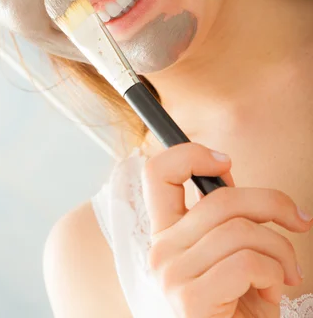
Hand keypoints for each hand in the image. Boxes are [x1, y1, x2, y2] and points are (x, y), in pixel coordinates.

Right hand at [141, 142, 310, 316]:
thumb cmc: (236, 307)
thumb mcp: (230, 254)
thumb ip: (222, 217)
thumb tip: (227, 172)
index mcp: (166, 233)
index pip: (157, 172)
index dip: (190, 154)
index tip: (226, 162)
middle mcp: (161, 249)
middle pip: (220, 198)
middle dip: (273, 204)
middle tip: (299, 221)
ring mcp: (171, 275)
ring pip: (241, 230)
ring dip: (281, 251)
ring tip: (285, 274)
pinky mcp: (191, 300)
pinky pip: (248, 263)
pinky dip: (275, 274)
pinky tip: (273, 293)